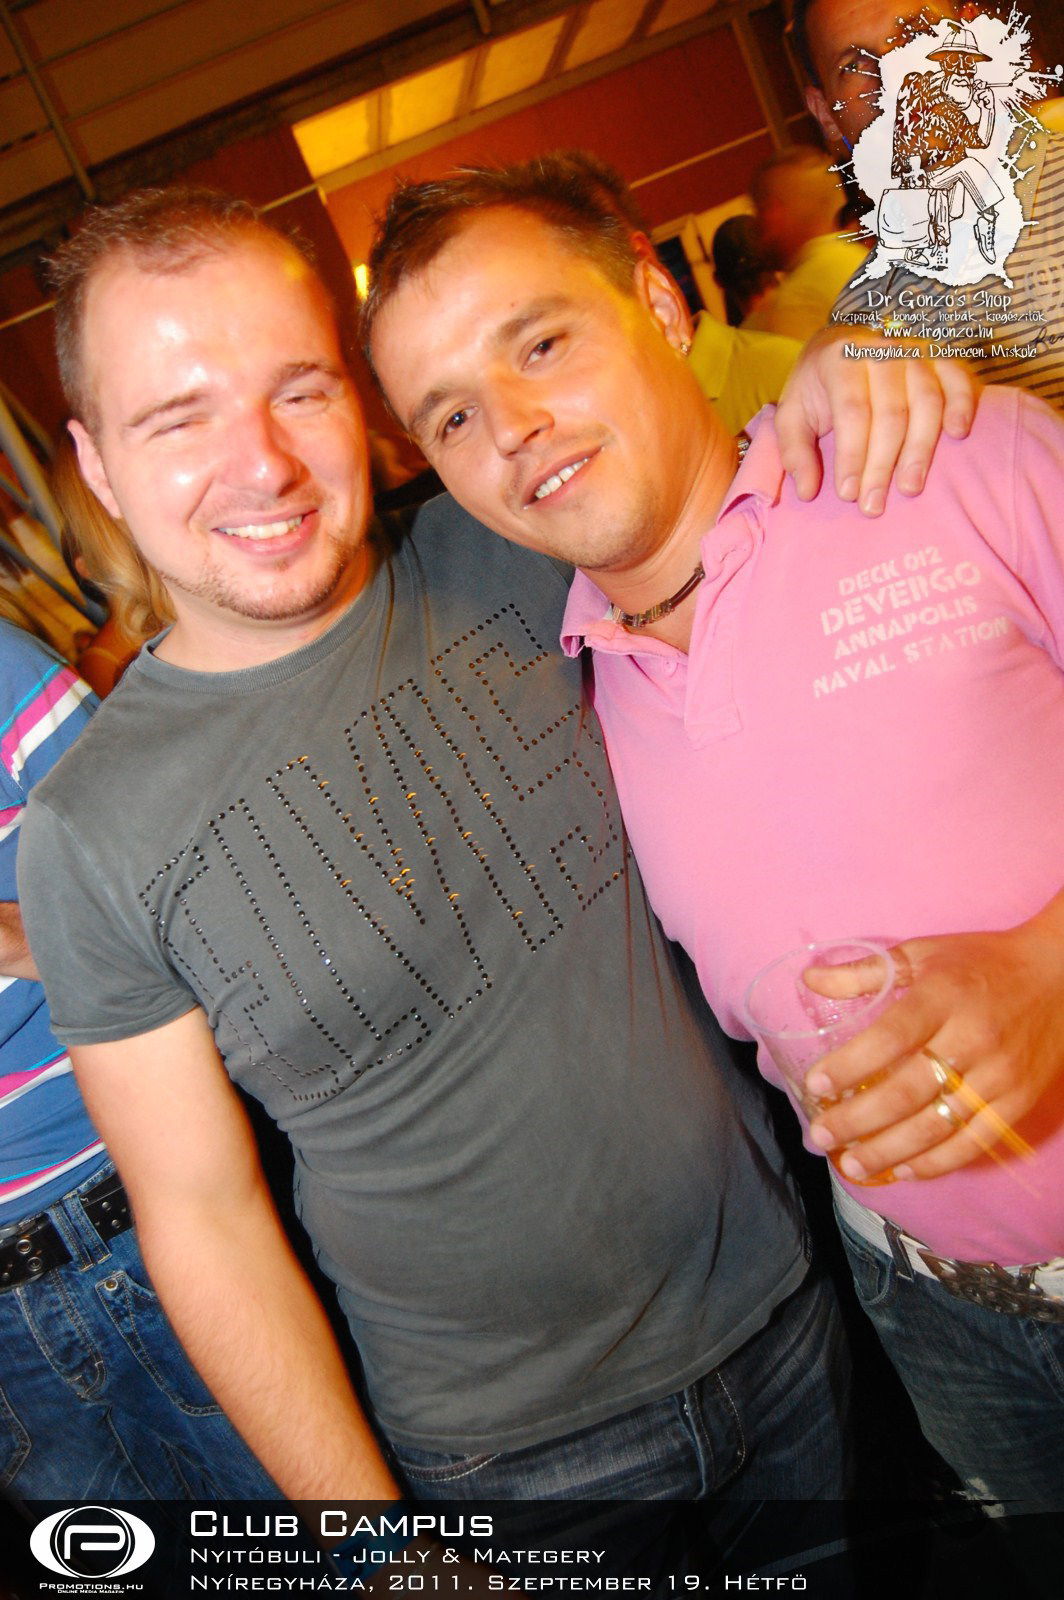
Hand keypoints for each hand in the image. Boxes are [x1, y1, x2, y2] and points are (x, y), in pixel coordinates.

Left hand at [774, 325, 978, 515]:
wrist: (843, 341)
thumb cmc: (818, 386)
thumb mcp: (792, 413)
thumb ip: (794, 451)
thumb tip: (807, 492)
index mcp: (841, 359)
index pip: (852, 412)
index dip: (852, 455)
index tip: (848, 494)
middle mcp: (882, 350)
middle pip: (890, 413)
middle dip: (882, 464)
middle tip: (874, 505)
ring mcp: (915, 352)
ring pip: (926, 402)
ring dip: (920, 449)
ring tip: (910, 488)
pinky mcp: (940, 358)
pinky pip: (958, 379)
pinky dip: (962, 405)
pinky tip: (957, 435)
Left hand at [799, 914, 1063, 1180]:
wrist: (1060, 976)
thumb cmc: (981, 963)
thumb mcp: (923, 953)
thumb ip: (866, 971)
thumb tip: (810, 980)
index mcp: (942, 996)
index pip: (890, 1038)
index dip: (850, 1066)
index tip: (816, 1087)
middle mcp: (971, 1037)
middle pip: (906, 1090)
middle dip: (857, 1120)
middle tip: (821, 1135)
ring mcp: (998, 1074)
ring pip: (936, 1124)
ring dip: (889, 1151)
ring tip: (850, 1164)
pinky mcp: (1018, 1100)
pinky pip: (974, 1141)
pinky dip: (938, 1162)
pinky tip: (904, 1170)